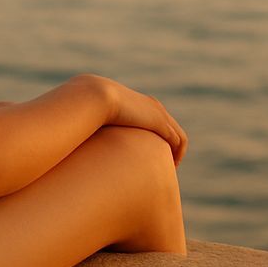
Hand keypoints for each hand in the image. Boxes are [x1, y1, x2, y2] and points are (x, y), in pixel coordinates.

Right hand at [65, 74, 187, 165]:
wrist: (95, 97)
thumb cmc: (90, 107)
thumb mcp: (97, 117)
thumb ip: (100, 125)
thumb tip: (88, 136)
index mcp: (142, 102)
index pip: (161, 121)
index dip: (162, 138)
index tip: (155, 154)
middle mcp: (154, 106)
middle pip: (174, 129)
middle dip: (172, 147)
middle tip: (167, 165)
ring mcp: (159, 114)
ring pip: (179, 137)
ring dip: (177, 154)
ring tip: (170, 170)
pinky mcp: (160, 122)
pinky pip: (177, 141)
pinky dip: (177, 154)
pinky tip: (170, 167)